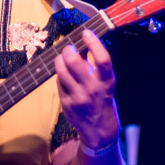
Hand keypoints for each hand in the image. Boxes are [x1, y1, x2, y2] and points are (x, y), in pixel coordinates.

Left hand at [54, 29, 120, 150]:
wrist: (99, 131)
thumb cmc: (103, 101)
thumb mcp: (105, 84)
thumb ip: (95, 67)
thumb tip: (83, 45)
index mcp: (106, 83)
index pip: (103, 59)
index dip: (94, 43)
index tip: (86, 33)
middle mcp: (92, 89)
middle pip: (76, 62)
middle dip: (69, 50)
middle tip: (69, 46)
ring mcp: (78, 97)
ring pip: (62, 71)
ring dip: (60, 60)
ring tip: (62, 57)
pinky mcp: (66, 103)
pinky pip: (59, 82)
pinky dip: (60, 74)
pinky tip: (64, 74)